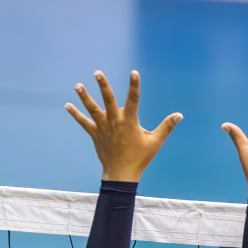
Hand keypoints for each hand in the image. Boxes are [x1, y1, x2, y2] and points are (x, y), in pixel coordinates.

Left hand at [66, 70, 180, 182]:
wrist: (121, 174)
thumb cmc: (140, 158)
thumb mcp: (155, 142)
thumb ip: (166, 127)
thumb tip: (179, 115)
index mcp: (129, 121)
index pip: (133, 99)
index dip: (134, 85)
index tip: (134, 73)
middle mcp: (115, 121)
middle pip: (108, 99)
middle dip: (103, 85)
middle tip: (97, 72)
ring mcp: (103, 127)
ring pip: (92, 109)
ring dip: (85, 97)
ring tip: (78, 85)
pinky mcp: (95, 134)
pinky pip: (84, 122)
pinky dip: (75, 114)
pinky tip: (67, 105)